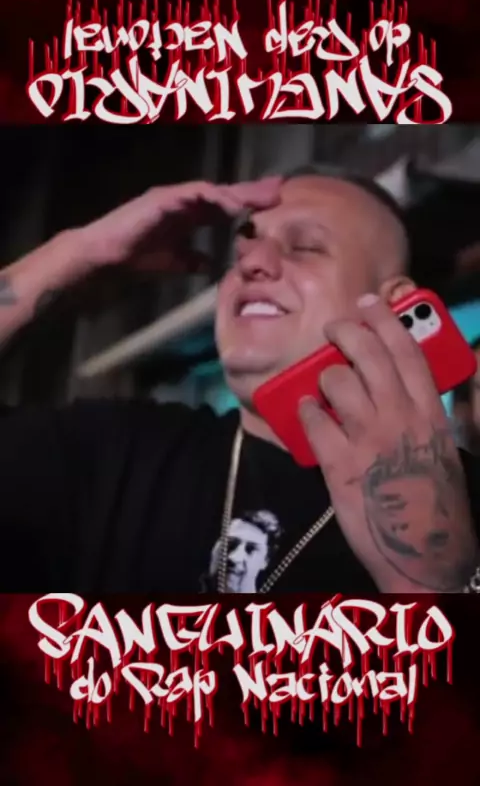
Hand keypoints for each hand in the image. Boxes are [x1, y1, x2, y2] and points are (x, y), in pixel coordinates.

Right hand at [79, 177, 281, 272]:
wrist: (106, 256)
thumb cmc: (136, 257)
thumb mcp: (175, 262)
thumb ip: (193, 260)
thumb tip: (212, 266)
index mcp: (189, 213)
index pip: (225, 205)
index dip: (249, 204)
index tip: (274, 206)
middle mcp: (184, 200)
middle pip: (226, 192)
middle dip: (252, 192)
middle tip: (280, 189)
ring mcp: (174, 196)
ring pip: (214, 189)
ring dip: (239, 192)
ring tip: (263, 198)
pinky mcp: (164, 196)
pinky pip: (196, 193)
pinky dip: (216, 197)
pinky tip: (234, 205)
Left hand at [298, 294, 476, 592]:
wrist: (425, 557)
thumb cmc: (436, 505)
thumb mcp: (442, 450)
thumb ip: (426, 414)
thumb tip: (409, 386)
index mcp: (429, 414)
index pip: (407, 352)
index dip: (386, 321)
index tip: (371, 303)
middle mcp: (399, 419)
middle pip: (369, 356)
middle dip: (347, 331)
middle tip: (334, 328)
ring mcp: (368, 440)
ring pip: (337, 382)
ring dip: (325, 377)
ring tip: (324, 387)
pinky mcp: (340, 465)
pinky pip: (313, 420)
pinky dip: (307, 412)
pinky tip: (308, 414)